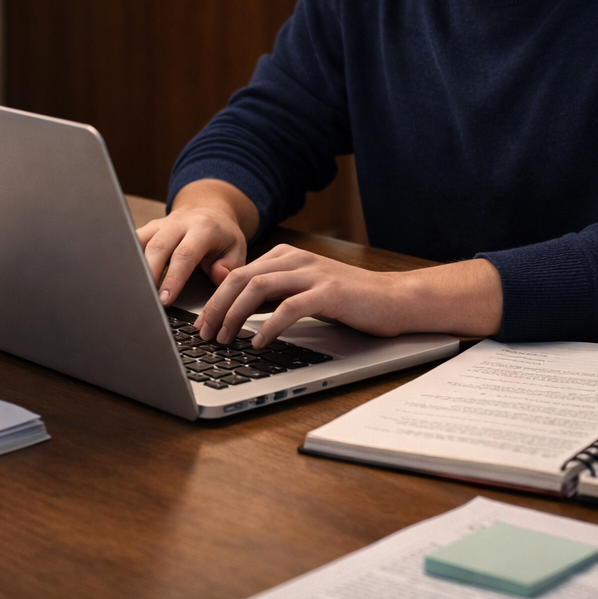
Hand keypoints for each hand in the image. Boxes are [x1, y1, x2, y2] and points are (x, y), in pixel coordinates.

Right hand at [137, 179, 257, 304]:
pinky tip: (126, 277)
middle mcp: (179, 223)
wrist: (210, 211)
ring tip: (134, 291)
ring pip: (140, 242)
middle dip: (150, 276)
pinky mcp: (149, 228)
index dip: (173, 279)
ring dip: (135, 267)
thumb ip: (229, 266)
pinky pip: (133, 241)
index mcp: (203, 228)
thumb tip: (218, 276)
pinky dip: (128, 258)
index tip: (164, 300)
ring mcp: (161, 224)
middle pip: (157, 247)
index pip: (185, 255)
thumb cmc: (223, 236)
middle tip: (147, 301)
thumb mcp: (236, 250)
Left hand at [195, 247, 503, 347]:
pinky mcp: (328, 292)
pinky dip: (268, 325)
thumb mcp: (303, 289)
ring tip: (225, 339)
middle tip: (205, 335)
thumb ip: (272, 289)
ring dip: (235, 316)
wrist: (394, 299)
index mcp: (286, 256)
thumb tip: (232, 299)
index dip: (215, 299)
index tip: (203, 325)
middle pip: (240, 279)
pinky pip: (288, 307)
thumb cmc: (348, 299)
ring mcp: (312, 274)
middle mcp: (296, 259)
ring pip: (258, 289)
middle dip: (217, 308)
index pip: (237, 274)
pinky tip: (258, 342)